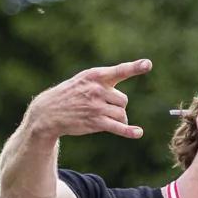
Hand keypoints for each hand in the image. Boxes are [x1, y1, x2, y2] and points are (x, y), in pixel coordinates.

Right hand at [28, 59, 152, 140]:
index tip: (148, 64)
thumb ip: (103, 82)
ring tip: (105, 118)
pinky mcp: (96, 122)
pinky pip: (118, 127)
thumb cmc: (70, 94)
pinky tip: (138, 133)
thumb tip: (124, 100)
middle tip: (104, 108)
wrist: (49, 111)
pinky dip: (129, 131)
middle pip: (124, 100)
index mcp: (95, 75)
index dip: (134, 67)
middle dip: (118, 106)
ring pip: (122, 114)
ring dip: (119, 119)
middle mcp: (97, 90)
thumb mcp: (83, 80)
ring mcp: (96, 107)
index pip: (119, 71)